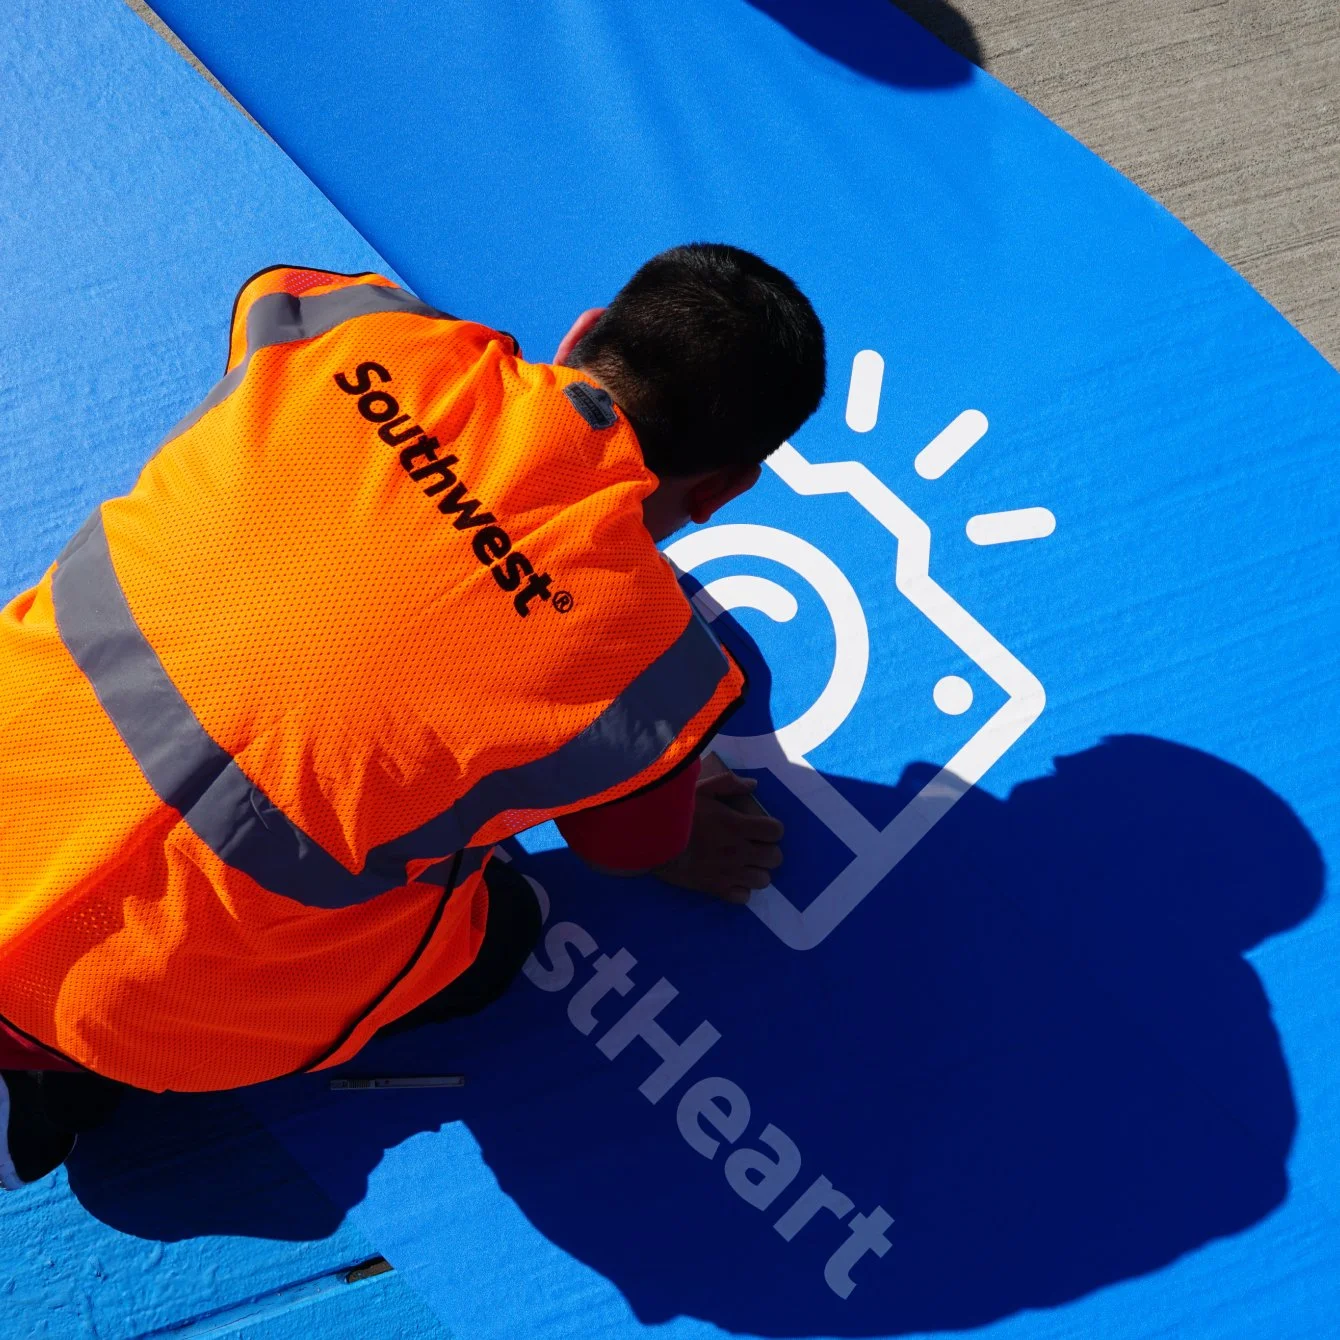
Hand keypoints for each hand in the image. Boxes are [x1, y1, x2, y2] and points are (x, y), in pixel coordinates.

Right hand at [653, 769, 783, 903]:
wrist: (651, 840)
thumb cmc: (676, 812)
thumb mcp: (700, 788)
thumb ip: (729, 784)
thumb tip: (753, 785)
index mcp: (737, 825)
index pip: (776, 832)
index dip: (772, 829)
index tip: (761, 828)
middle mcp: (738, 851)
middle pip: (775, 858)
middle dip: (768, 850)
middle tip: (754, 845)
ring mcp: (728, 873)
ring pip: (763, 880)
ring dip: (757, 870)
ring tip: (744, 864)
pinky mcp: (715, 889)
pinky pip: (743, 897)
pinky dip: (741, 889)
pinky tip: (731, 879)